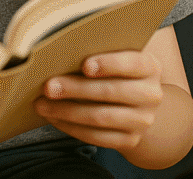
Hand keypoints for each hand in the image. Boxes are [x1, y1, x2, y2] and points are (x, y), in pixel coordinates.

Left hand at [34, 50, 163, 152]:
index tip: (85, 65)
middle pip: (110, 92)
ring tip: (42, 105)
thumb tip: (58, 52)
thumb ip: (96, 52)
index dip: (109, 64)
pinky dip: (71, 128)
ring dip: (67, 111)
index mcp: (149, 67)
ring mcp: (142, 120)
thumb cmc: (115, 72)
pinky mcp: (130, 140)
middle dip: (75, 89)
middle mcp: (150, 94)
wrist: (136, 104)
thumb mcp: (115, 56)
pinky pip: (98, 137)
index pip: (133, 63)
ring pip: (101, 117)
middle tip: (48, 86)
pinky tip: (54, 118)